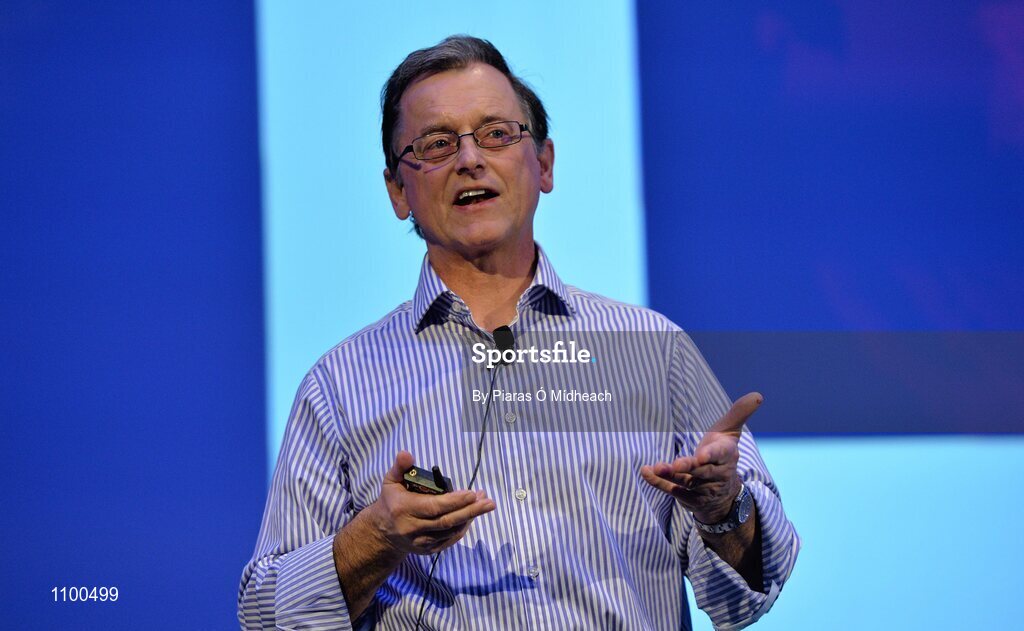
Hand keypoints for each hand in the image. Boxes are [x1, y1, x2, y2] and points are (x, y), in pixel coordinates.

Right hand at [366, 451, 495, 555]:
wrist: (383, 533)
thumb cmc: (391, 502)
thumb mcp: (391, 481)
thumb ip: (400, 467)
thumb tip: (406, 453)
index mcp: (404, 509)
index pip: (433, 507)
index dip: (454, 501)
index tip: (472, 493)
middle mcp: (413, 529)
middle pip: (446, 521)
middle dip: (470, 511)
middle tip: (489, 502)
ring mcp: (421, 542)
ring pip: (451, 532)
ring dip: (470, 518)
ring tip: (484, 504)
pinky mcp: (428, 550)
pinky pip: (450, 540)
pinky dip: (463, 528)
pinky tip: (472, 516)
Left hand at [641, 393, 761, 523]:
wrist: (725, 493)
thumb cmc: (722, 454)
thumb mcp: (730, 432)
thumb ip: (739, 413)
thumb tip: (758, 394)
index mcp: (727, 456)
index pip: (720, 455)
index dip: (711, 456)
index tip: (701, 456)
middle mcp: (717, 475)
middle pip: (702, 471)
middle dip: (689, 468)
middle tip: (675, 465)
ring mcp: (703, 489)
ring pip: (686, 482)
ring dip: (669, 476)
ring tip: (656, 467)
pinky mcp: (690, 499)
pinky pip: (673, 491)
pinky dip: (658, 483)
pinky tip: (646, 472)